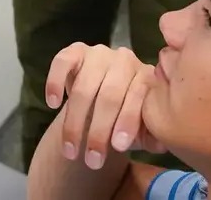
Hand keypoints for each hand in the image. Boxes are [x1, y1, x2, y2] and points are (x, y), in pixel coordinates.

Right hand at [46, 43, 164, 168]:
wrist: (107, 92)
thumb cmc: (128, 112)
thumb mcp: (144, 125)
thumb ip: (152, 133)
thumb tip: (158, 143)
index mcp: (146, 76)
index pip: (137, 99)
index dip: (127, 123)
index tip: (119, 148)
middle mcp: (124, 60)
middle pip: (109, 96)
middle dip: (99, 132)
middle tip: (92, 160)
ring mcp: (98, 53)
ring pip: (84, 86)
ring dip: (75, 120)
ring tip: (70, 149)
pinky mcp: (76, 50)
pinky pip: (62, 62)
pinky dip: (55, 82)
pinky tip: (53, 104)